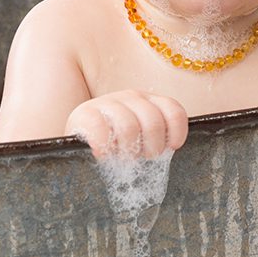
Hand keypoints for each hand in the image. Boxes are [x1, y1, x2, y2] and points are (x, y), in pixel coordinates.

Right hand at [66, 91, 188, 159]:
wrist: (80, 140)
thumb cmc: (118, 146)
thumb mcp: (143, 138)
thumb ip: (158, 137)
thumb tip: (173, 147)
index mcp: (150, 102)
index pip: (173, 111)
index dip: (177, 132)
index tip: (172, 148)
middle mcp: (131, 97)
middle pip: (153, 122)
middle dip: (152, 147)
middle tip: (144, 158)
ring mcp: (107, 103)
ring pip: (128, 128)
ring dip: (128, 150)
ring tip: (123, 159)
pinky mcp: (85, 113)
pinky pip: (100, 129)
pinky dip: (105, 145)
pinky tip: (103, 154)